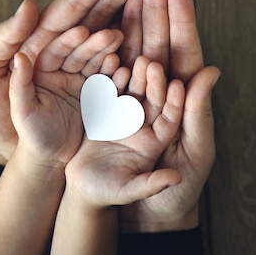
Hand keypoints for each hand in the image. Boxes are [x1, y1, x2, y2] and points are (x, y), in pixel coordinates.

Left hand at [0, 0, 156, 164]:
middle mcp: (65, 50)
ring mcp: (84, 72)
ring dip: (135, 20)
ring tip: (154, 1)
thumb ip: (3, 40)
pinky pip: (119, 75)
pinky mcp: (96, 95)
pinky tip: (150, 47)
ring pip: (114, 41)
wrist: (2, 154)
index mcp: (38, 39)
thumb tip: (29, 6)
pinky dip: (135, 61)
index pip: (71, 5)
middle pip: (99, 13)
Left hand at [9, 26, 122, 168]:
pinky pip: (107, 82)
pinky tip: (126, 69)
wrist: (49, 161)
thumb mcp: (20, 112)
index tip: (83, 31)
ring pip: (95, 63)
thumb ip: (19, 84)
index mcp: (40, 71)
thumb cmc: (29, 137)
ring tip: (121, 44)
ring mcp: (80, 83)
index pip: (55, 50)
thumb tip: (19, 57)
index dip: (68, 40)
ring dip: (108, 53)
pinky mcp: (96, 96)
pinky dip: (116, 75)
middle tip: (112, 34)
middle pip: (79, 53)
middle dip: (95, 43)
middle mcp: (61, 72)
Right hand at [64, 57, 184, 207]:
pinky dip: (109, 78)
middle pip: (151, 100)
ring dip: (133, 75)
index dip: (174, 103)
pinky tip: (109, 62)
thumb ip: (152, 184)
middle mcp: (141, 125)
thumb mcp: (132, 192)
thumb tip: (175, 179)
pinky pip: (107, 92)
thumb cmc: (109, 195)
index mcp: (155, 141)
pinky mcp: (101, 112)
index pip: (169, 118)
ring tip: (134, 59)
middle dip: (153, 82)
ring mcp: (121, 117)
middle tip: (153, 63)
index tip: (177, 85)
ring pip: (131, 91)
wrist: (78, 191)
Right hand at [117, 0, 220, 231]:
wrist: (136, 215)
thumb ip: (199, 115)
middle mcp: (159, 92)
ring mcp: (131, 96)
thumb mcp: (193, 155)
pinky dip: (104, 45)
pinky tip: (103, 15)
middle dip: (156, 4)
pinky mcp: (107, 107)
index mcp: (184, 100)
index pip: (184, 53)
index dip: (181, 20)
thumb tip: (211, 74)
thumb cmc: (173, 192)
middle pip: (158, 40)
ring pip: (132, 48)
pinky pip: (105, 72)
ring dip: (131, 14)